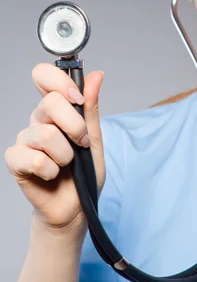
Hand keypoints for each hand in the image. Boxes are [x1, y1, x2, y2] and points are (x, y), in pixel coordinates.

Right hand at [5, 64, 104, 233]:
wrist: (75, 206)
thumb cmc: (84, 172)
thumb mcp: (94, 137)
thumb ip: (91, 108)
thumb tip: (96, 75)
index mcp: (56, 109)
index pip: (44, 75)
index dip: (59, 81)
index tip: (77, 98)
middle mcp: (38, 120)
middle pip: (50, 102)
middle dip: (74, 126)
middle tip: (82, 143)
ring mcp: (25, 140)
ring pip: (46, 134)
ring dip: (66, 154)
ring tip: (67, 164)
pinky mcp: (16, 161)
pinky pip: (36, 159)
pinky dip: (52, 170)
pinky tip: (53, 175)